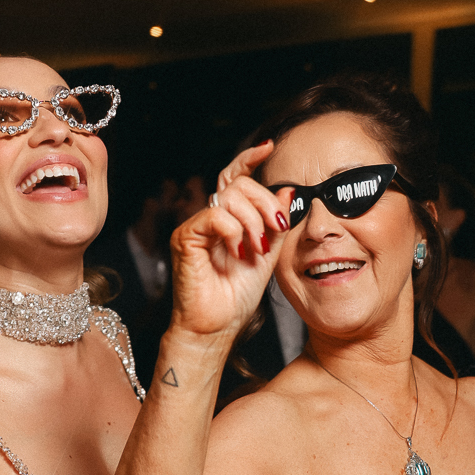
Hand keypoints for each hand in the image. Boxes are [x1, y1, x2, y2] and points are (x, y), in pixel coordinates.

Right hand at [169, 140, 289, 339]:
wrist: (218, 327)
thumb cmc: (237, 297)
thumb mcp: (268, 255)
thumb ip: (276, 224)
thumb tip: (288, 190)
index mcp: (228, 219)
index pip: (235, 178)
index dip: (249, 158)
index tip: (270, 147)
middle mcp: (210, 218)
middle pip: (239, 184)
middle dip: (266, 202)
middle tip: (277, 228)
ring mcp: (196, 226)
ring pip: (229, 197)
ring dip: (253, 221)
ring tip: (256, 249)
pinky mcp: (186, 238)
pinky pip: (214, 215)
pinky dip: (233, 231)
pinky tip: (239, 251)